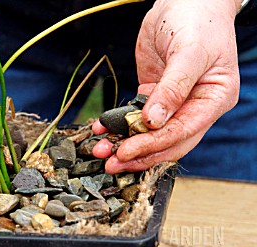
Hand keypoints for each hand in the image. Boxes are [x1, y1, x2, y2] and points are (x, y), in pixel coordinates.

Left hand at [92, 0, 241, 173]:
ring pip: (149, 134)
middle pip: (166, 142)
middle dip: (137, 155)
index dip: (153, 145)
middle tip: (110, 163)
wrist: (185, 0)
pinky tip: (101, 129)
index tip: (126, 152)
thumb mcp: (189, 52)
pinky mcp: (153, 96)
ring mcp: (173, 103)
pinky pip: (136, 117)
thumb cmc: (197, 20)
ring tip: (100, 151)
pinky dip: (118, 125)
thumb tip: (153, 121)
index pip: (182, 132)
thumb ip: (173, 87)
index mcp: (213, 100)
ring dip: (125, 144)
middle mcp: (195, 106)